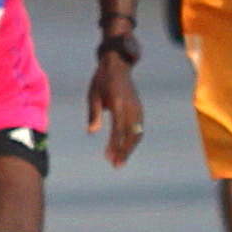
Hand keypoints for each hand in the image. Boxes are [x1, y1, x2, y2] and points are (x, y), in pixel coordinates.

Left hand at [87, 47, 145, 165]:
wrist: (118, 65)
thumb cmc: (102, 80)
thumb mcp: (93, 95)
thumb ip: (94, 114)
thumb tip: (92, 132)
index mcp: (120, 103)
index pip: (118, 129)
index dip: (114, 144)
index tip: (108, 157)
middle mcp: (132, 108)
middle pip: (131, 135)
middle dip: (124, 151)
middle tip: (116, 165)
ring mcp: (138, 109)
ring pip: (137, 133)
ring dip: (130, 148)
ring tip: (120, 161)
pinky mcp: (139, 110)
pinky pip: (138, 129)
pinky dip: (133, 140)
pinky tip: (125, 148)